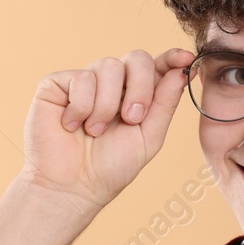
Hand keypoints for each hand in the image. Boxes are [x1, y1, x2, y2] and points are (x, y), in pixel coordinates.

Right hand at [20, 47, 195, 212]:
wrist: (71, 187)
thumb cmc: (109, 167)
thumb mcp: (148, 138)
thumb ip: (165, 104)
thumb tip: (182, 70)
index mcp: (136, 94)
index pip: (157, 66)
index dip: (172, 58)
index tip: (185, 59)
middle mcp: (112, 83)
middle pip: (137, 58)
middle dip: (141, 88)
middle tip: (131, 119)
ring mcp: (85, 81)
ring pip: (109, 66)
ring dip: (107, 105)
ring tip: (94, 131)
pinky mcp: (57, 83)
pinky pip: (81, 78)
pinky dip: (81, 107)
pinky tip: (71, 125)